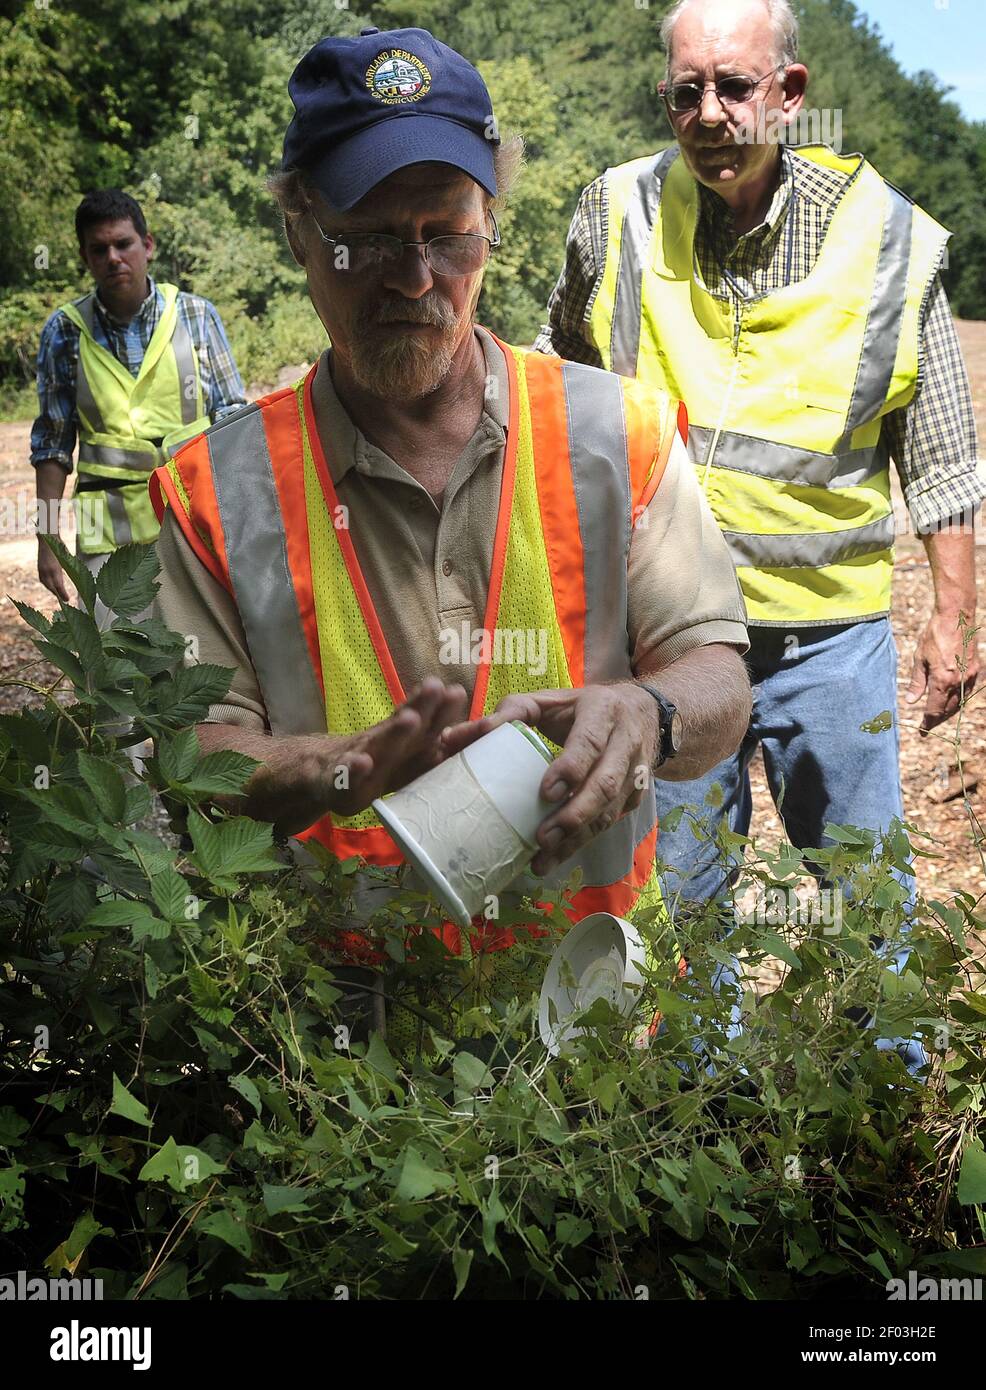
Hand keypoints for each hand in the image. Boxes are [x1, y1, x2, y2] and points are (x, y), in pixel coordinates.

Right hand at [37, 536, 70, 602]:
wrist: (46, 537)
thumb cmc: (59, 546)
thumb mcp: (66, 558)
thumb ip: (70, 568)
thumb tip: (77, 578)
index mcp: (54, 568)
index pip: (59, 585)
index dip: (63, 594)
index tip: (68, 600)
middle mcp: (46, 570)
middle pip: (52, 587)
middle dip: (58, 594)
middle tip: (65, 600)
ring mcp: (41, 569)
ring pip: (46, 584)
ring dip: (52, 590)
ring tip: (59, 595)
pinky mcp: (39, 567)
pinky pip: (43, 580)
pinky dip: (47, 585)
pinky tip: (52, 587)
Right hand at [319, 677, 467, 816]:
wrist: (327, 770)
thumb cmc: (381, 762)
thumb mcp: (412, 754)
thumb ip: (445, 743)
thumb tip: (488, 730)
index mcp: (407, 739)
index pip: (428, 721)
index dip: (443, 709)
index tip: (458, 693)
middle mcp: (386, 741)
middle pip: (406, 722)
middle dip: (421, 706)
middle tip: (436, 688)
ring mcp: (362, 757)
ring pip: (380, 742)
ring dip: (395, 731)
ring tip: (409, 719)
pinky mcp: (340, 780)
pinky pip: (347, 774)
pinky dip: (354, 769)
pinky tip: (362, 762)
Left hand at [440, 684, 659, 874]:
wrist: (641, 712)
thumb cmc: (579, 708)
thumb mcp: (546, 701)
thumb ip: (504, 715)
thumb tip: (450, 739)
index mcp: (603, 711)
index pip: (590, 742)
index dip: (570, 768)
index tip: (545, 793)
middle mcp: (626, 742)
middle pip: (604, 785)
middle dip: (574, 816)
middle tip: (541, 838)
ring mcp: (636, 773)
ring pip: (610, 812)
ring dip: (577, 839)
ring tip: (543, 859)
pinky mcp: (635, 797)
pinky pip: (609, 824)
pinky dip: (581, 843)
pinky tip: (555, 858)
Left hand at [906, 610, 979, 734]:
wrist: (956, 617)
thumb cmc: (934, 635)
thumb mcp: (919, 659)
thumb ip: (917, 683)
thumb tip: (911, 701)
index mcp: (943, 681)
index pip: (934, 710)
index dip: (927, 722)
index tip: (922, 731)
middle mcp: (959, 682)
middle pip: (948, 709)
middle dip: (938, 720)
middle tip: (928, 726)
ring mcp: (970, 676)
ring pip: (960, 702)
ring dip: (949, 712)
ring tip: (938, 716)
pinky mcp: (975, 669)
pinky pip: (967, 692)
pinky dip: (959, 700)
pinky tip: (951, 700)